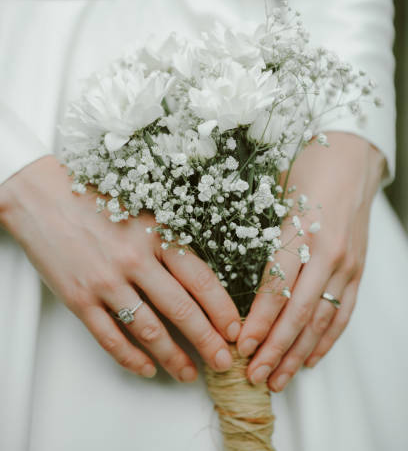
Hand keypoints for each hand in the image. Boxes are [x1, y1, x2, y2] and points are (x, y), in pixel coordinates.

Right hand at [0, 155, 241, 381]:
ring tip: (189, 373)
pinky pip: (110, 337)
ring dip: (173, 357)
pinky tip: (146, 369)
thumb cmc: (96, 202)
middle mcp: (134, 260)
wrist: (44, 198)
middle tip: (224, 361)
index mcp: (155, 235)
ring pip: (148, 330)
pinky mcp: (79, 299)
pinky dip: (131, 358)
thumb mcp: (142, 213)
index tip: (235, 328)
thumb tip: (196, 281)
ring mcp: (106, 282)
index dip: (221, 308)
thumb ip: (167, 243)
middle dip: (208, 341)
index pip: (200, 279)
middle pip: (181, 310)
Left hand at [236, 132, 384, 390]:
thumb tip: (236, 277)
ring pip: (322, 319)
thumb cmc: (307, 170)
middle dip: (276, 348)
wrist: (351, 156)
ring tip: (279, 378)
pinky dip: (328, 339)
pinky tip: (312, 358)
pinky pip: (344, 312)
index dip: (258, 319)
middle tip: (254, 374)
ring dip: (299, 352)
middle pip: (299, 312)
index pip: (276, 286)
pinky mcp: (358, 270)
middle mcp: (328, 253)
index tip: (241, 345)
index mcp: (302, 232)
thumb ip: (263, 236)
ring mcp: (347, 264)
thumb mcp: (279, 195)